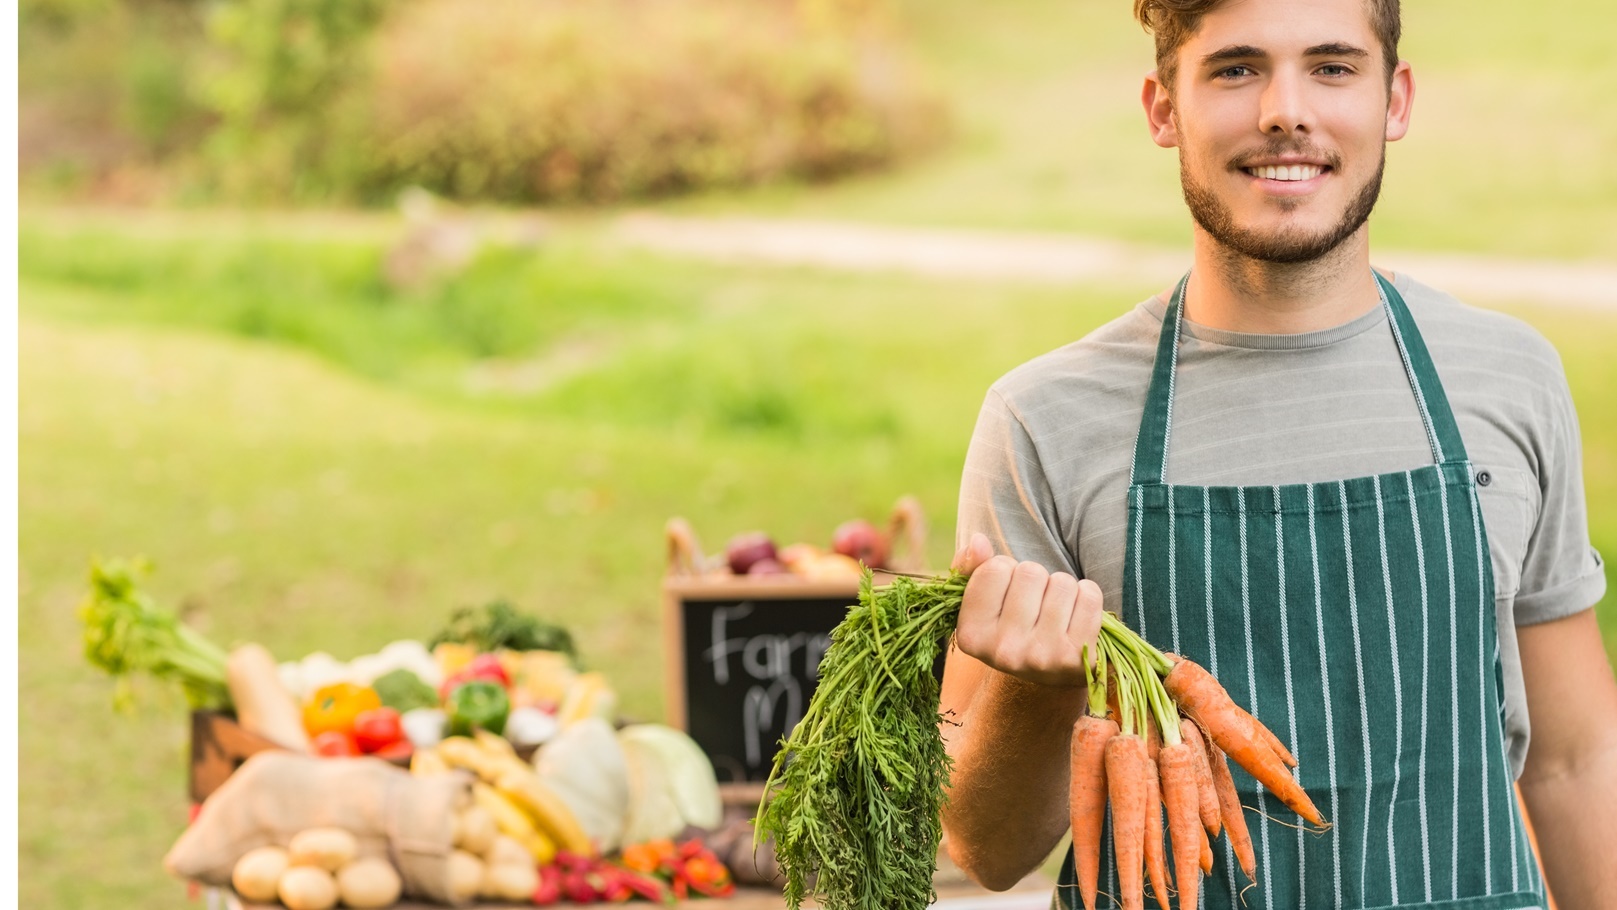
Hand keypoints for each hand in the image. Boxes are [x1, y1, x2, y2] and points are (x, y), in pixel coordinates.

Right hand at [949, 532, 1103, 688]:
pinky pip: (1090, 596)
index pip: (995, 569)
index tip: (1006, 592)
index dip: (1005, 570)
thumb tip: (979, 542)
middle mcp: (1004, 652)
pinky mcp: (1078, 657)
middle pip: (1030, 572)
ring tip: (1054, 610)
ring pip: (1062, 582)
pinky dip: (1087, 596)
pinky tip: (1076, 616)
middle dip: (1036, 578)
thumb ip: (972, 567)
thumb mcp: (982, 600)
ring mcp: (1042, 657)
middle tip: (1033, 603)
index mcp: (971, 636)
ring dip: (1062, 587)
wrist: (1047, 673)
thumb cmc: (1011, 624)